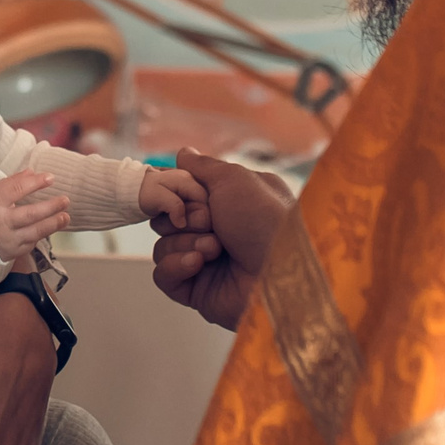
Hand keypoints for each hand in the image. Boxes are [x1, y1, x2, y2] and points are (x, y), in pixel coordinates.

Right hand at [0, 169, 68, 265]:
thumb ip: (12, 183)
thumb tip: (32, 172)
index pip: (17, 189)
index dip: (35, 183)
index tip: (50, 178)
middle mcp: (0, 222)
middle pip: (31, 214)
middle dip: (51, 207)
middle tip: (65, 200)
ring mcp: (6, 239)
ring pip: (35, 232)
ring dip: (53, 224)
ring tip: (65, 217)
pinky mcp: (10, 252)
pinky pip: (30, 243)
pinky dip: (40, 235)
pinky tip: (49, 228)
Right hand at [150, 149, 295, 331]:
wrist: (281, 273)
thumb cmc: (267, 221)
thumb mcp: (235, 179)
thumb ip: (204, 167)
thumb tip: (184, 154)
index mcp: (229, 205)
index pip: (182, 195)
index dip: (177, 193)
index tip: (187, 194)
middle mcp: (218, 232)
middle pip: (169, 220)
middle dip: (184, 219)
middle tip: (210, 223)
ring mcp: (206, 263)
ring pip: (163, 247)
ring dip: (185, 243)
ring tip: (215, 248)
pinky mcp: (198, 290)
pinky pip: (164, 276)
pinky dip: (176, 266)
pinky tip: (198, 264)